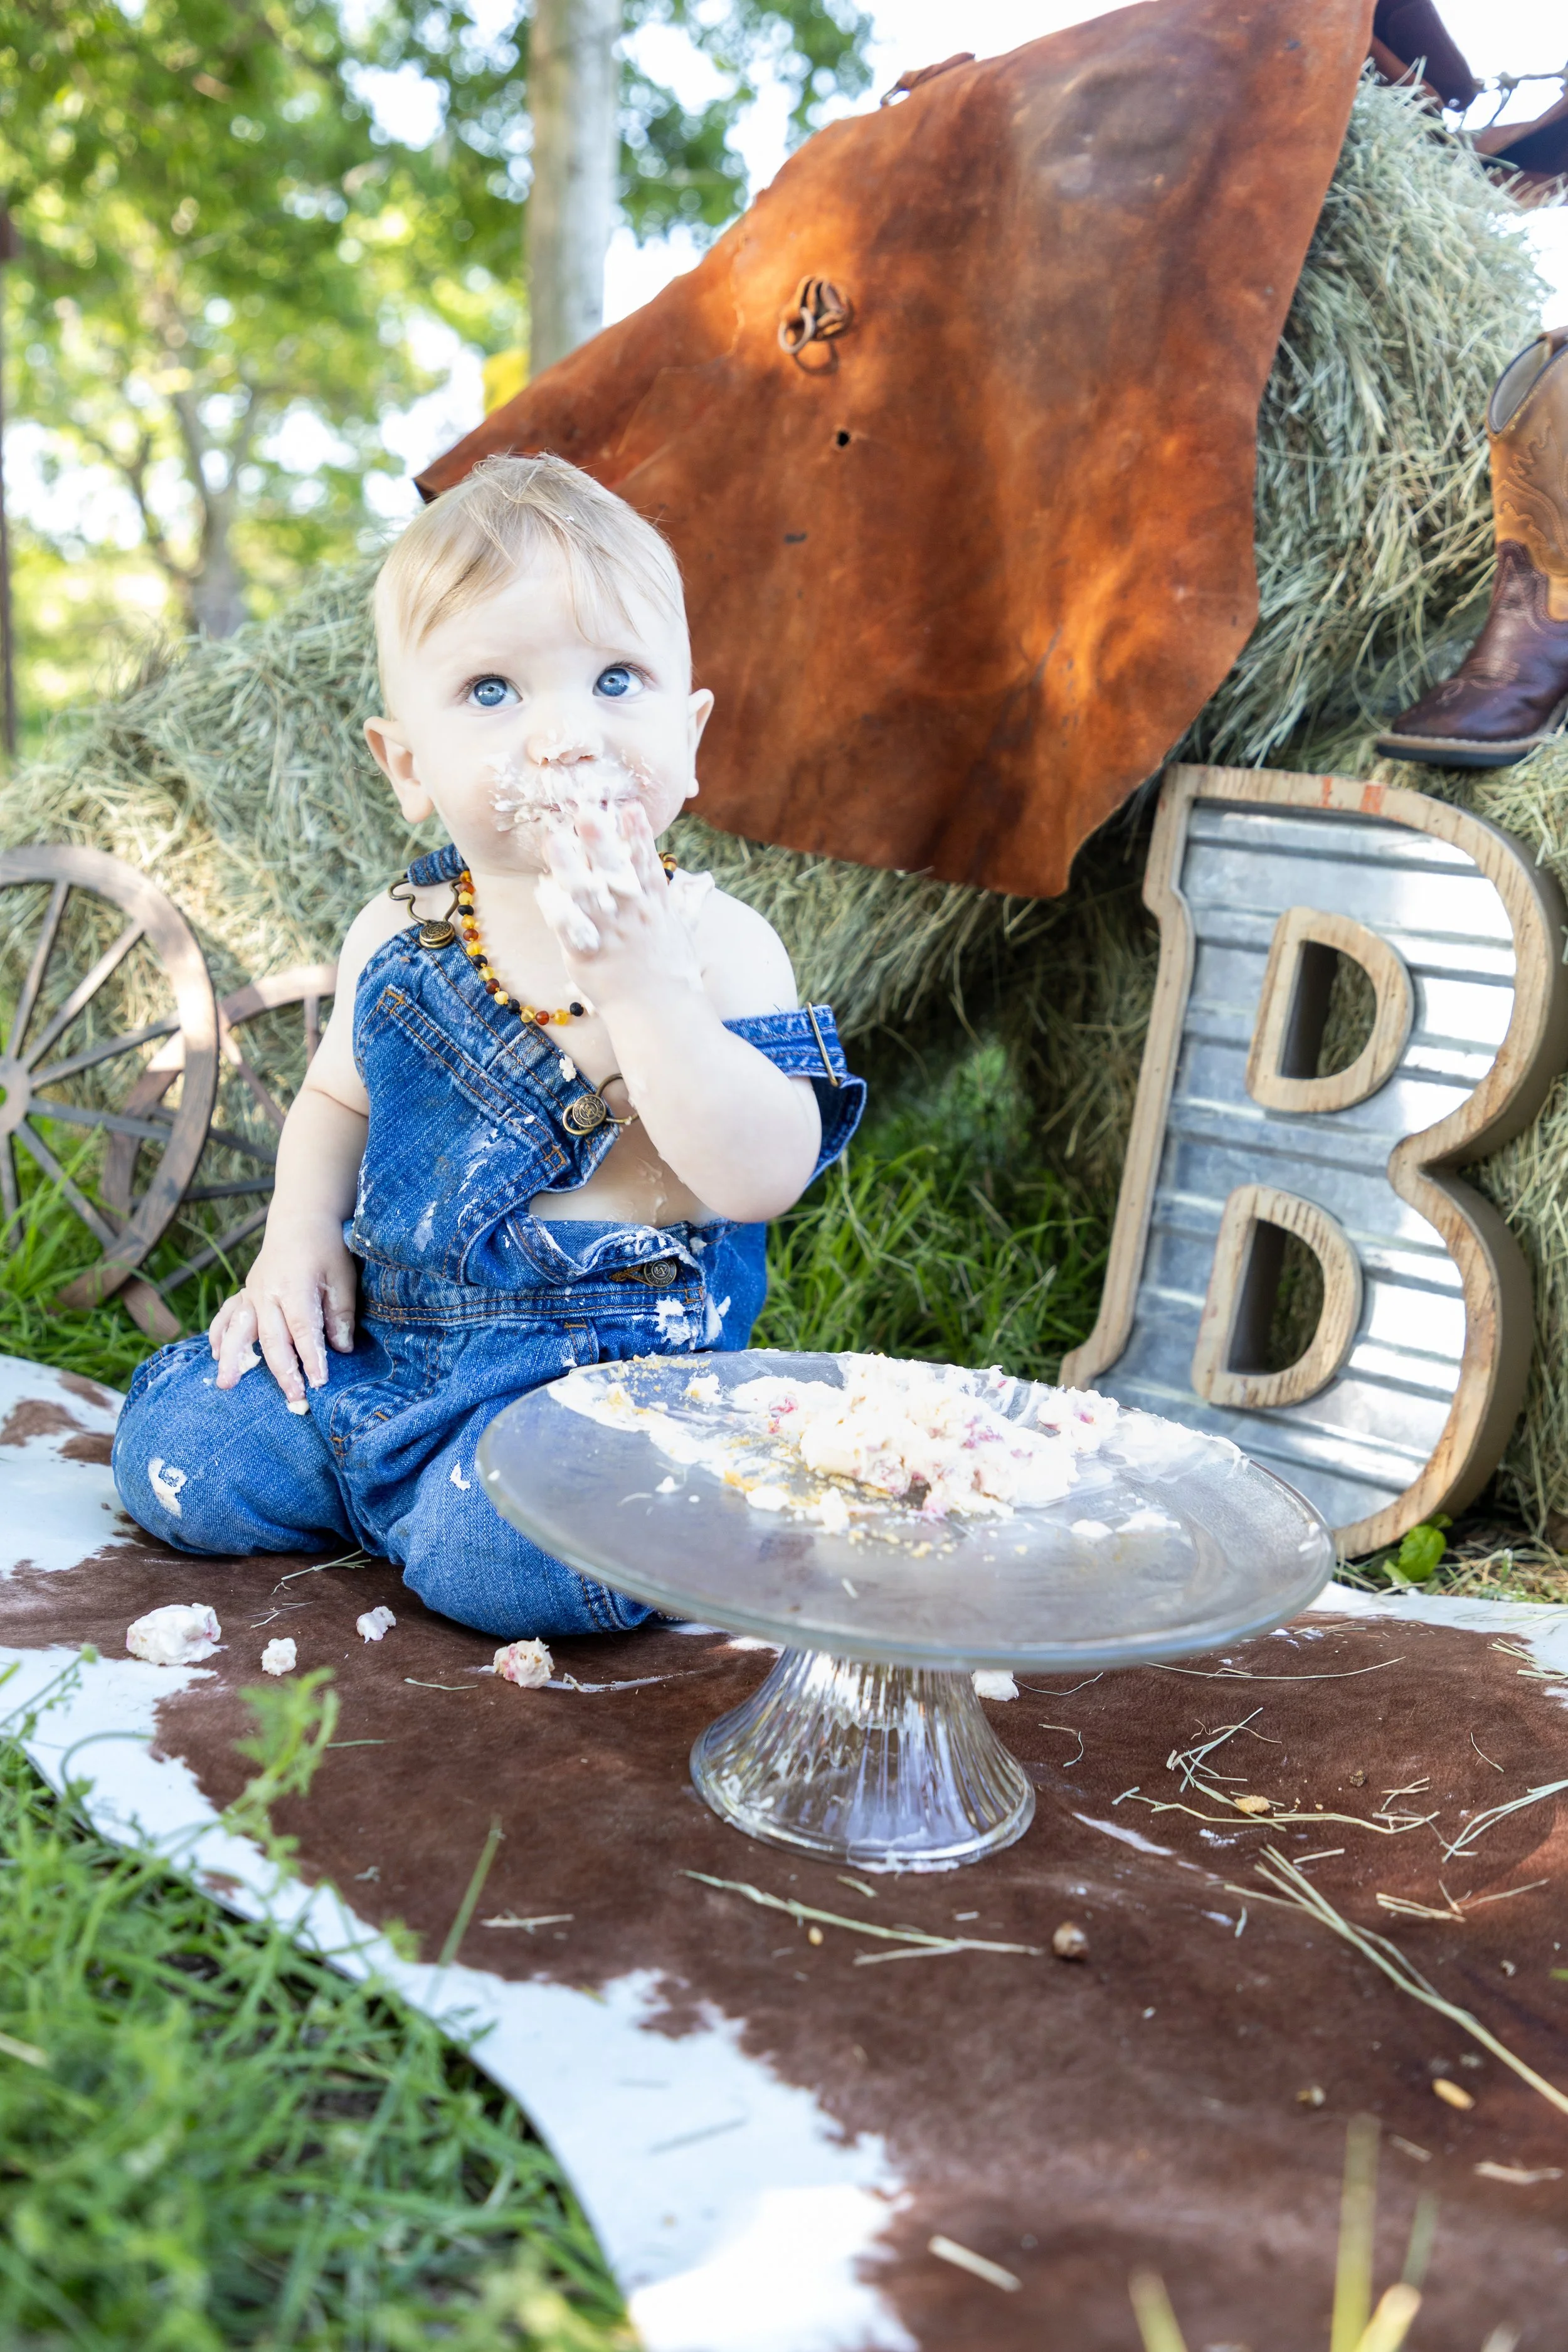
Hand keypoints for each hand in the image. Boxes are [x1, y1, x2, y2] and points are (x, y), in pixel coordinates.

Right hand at [209, 1216, 357, 1402]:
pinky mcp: (245, 1293)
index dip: (311, 1357)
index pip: (303, 1328)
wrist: (300, 1222)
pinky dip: (219, 1335)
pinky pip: (227, 1316)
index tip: (319, 1381)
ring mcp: (252, 1293)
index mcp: (296, 1287)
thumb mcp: (342, 1277)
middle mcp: (268, 1292)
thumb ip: (340, 1313)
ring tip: (227, 1384)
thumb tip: (341, 1348)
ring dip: (234, 1358)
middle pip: (273, 1337)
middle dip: (283, 1371)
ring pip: (240, 1330)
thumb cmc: (325, 1250)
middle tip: (293, 1398)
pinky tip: (216, 1355)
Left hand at [535, 803, 702, 1005]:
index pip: (647, 863)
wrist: (663, 1014)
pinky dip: (556, 911)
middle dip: (601, 840)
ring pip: (586, 895)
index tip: (630, 806)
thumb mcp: (684, 933)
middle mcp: (633, 916)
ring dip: (568, 865)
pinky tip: (542, 891)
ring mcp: (611, 935)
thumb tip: (705, 882)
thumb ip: (689, 903)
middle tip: (586, 810)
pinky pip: (569, 931)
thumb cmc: (672, 973)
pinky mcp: (589, 957)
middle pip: (616, 872)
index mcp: (656, 906)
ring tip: (553, 839)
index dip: (638, 834)